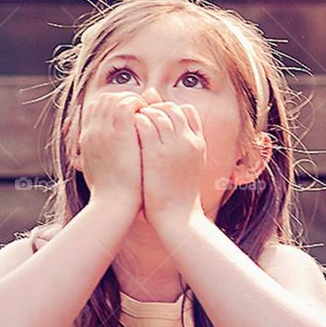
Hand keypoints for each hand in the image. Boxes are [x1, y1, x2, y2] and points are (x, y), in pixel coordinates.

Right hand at [71, 90, 145, 212]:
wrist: (113, 205)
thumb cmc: (111, 195)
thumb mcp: (100, 171)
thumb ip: (101, 154)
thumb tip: (105, 149)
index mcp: (86, 139)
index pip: (95, 108)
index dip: (112, 106)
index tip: (129, 114)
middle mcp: (92, 131)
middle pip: (104, 99)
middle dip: (123, 99)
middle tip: (141, 110)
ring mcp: (104, 131)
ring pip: (115, 98)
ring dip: (132, 100)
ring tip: (147, 112)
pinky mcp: (119, 133)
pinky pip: (127, 104)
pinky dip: (138, 104)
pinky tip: (149, 114)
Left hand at [133, 100, 206, 229]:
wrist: (178, 218)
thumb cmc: (179, 196)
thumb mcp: (190, 167)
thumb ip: (183, 147)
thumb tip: (171, 135)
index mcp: (198, 143)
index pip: (187, 111)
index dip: (171, 109)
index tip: (157, 117)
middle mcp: (189, 141)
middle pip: (172, 108)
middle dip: (155, 108)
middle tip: (140, 117)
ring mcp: (174, 146)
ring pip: (158, 113)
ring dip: (143, 113)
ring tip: (131, 122)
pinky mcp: (157, 154)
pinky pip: (145, 125)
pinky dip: (135, 122)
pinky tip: (127, 129)